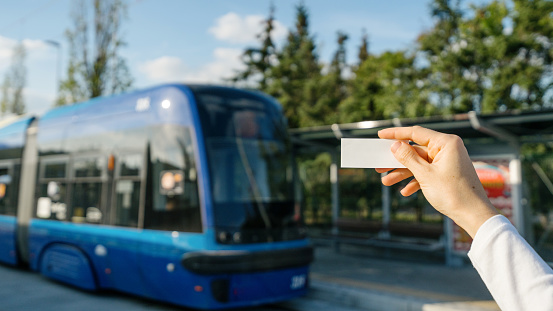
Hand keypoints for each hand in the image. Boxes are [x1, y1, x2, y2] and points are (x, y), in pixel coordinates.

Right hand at [376, 126, 497, 237]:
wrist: (473, 215)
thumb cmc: (454, 194)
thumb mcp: (425, 174)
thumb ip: (408, 158)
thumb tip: (395, 145)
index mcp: (446, 143)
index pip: (416, 133)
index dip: (396, 134)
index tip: (381, 135)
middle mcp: (447, 149)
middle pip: (415, 150)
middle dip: (397, 160)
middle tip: (379, 165)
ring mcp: (447, 161)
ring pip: (419, 163)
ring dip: (403, 173)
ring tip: (387, 181)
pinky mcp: (447, 173)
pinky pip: (427, 172)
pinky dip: (415, 180)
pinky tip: (405, 191)